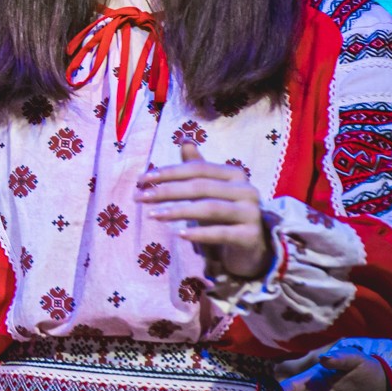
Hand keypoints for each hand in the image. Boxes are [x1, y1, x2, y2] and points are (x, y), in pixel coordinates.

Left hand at [137, 140, 272, 279]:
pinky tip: (179, 234)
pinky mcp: (251, 236)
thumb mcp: (209, 192)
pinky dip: (199, 233)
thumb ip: (197, 168)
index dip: (168, 172)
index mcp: (235, 175)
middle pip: (200, 186)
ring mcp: (252, 213)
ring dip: (178, 211)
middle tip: (139, 197)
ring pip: (210, 208)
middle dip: (166, 190)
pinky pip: (221, 233)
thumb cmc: (225, 218)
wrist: (251, 251)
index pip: (197, 168)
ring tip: (153, 215)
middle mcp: (247, 190)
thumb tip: (185, 139)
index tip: (141, 180)